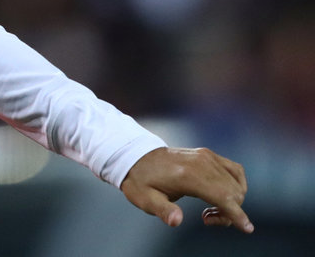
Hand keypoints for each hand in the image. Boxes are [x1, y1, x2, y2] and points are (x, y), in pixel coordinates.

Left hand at [120, 146, 251, 232]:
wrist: (136, 157)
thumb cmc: (140, 181)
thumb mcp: (145, 199)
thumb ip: (163, 210)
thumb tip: (176, 221)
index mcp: (188, 175)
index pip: (223, 196)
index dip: (237, 214)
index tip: (247, 228)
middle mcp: (202, 163)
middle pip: (233, 193)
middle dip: (229, 212)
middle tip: (207, 219)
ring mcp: (207, 156)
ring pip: (237, 184)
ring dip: (232, 201)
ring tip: (210, 210)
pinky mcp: (209, 155)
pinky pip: (236, 170)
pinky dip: (237, 186)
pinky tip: (223, 195)